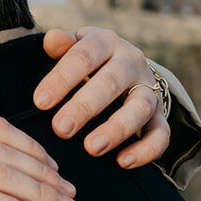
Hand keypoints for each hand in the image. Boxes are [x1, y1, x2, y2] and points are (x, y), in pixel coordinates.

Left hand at [34, 28, 168, 168]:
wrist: (126, 69)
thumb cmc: (87, 61)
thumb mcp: (74, 47)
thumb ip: (62, 45)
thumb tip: (51, 38)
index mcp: (106, 42)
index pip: (83, 57)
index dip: (61, 79)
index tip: (40, 102)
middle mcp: (131, 63)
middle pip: (111, 82)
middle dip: (85, 107)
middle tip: (61, 129)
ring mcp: (148, 89)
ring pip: (140, 108)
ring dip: (116, 129)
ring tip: (92, 148)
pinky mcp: (160, 116)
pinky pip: (161, 134)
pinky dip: (146, 149)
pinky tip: (123, 162)